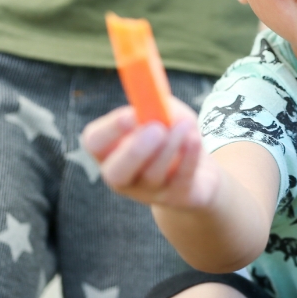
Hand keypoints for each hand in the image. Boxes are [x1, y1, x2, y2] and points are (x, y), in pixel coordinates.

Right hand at [81, 97, 215, 209]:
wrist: (201, 171)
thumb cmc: (173, 133)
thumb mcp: (164, 112)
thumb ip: (155, 103)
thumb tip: (152, 99)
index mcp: (111, 150)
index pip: (95, 143)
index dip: (110, 130)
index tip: (130, 114)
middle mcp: (124, 176)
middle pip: (116, 172)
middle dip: (134, 151)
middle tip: (155, 129)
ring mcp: (150, 192)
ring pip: (153, 174)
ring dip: (170, 146)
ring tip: (185, 124)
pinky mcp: (178, 198)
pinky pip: (181, 179)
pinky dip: (189, 157)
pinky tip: (194, 138)